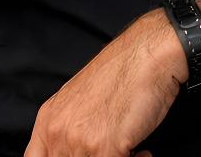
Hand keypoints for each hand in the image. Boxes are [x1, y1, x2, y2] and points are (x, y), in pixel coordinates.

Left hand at [25, 9, 187, 156]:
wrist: (151, 52)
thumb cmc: (127, 69)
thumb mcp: (84, 97)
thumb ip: (71, 127)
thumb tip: (75, 151)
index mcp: (49, 119)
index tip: (82, 154)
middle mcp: (58, 132)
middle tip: (113, 151)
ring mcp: (79, 142)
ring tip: (130, 149)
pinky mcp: (104, 148)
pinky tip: (141, 150)